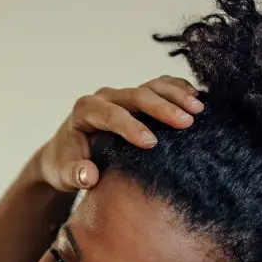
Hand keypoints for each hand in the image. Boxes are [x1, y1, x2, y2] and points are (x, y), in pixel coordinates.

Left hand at [35, 77, 203, 191]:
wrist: (66, 152)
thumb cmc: (65, 164)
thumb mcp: (63, 174)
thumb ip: (74, 174)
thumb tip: (90, 176)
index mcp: (85, 111)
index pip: (110, 115)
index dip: (130, 127)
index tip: (152, 143)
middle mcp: (104, 97)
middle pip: (136, 96)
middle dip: (162, 108)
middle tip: (187, 122)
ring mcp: (122, 95)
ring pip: (152, 86)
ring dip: (176, 95)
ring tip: (199, 109)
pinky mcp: (136, 98)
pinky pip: (160, 86)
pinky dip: (179, 90)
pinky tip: (199, 99)